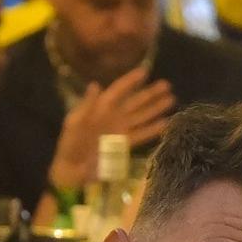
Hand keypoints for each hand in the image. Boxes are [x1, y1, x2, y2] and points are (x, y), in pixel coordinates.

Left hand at [50, 66, 173, 191]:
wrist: (72, 169)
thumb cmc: (70, 144)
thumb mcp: (74, 123)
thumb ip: (87, 105)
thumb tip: (95, 84)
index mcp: (101, 109)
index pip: (118, 91)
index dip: (130, 81)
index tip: (144, 72)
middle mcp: (114, 117)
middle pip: (135, 102)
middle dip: (150, 94)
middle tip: (167, 85)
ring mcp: (121, 131)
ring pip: (142, 116)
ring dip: (156, 108)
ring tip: (171, 99)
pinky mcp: (125, 145)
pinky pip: (142, 134)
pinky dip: (153, 129)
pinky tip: (165, 123)